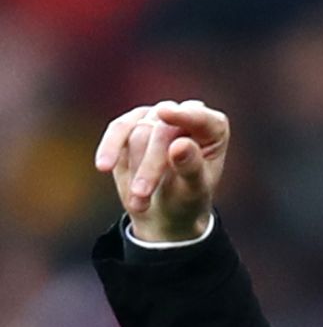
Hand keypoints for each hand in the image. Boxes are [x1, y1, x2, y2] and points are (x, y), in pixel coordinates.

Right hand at [94, 100, 228, 240]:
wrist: (165, 212)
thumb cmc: (188, 199)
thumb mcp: (194, 191)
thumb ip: (191, 168)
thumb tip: (179, 145)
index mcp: (213, 129)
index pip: (200, 117)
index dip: (184, 115)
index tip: (165, 114)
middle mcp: (186, 116)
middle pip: (162, 129)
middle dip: (151, 165)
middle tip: (142, 194)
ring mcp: (157, 117)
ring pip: (137, 131)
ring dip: (135, 169)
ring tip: (138, 201)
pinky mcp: (132, 123)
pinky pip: (118, 130)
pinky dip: (110, 149)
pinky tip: (104, 166)